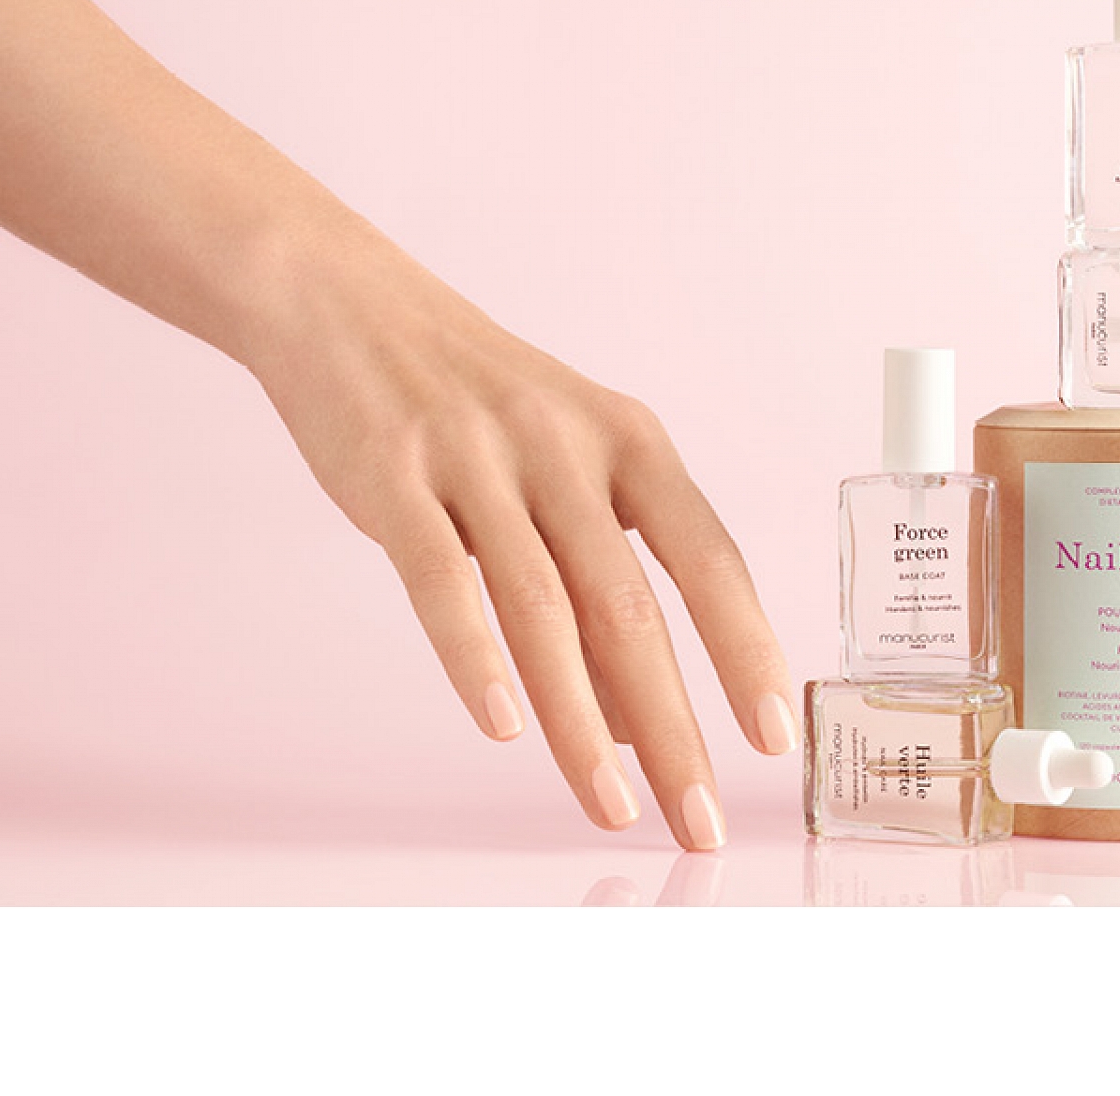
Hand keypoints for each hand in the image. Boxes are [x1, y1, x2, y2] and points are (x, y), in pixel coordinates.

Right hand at [247, 226, 796, 850]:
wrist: (347, 304)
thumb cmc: (475, 404)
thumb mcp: (561, 470)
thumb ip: (599, 583)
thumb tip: (638, 720)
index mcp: (629, 441)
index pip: (709, 558)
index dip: (745, 649)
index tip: (772, 735)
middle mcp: (566, 447)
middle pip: (632, 605)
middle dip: (674, 724)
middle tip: (698, 815)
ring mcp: (479, 459)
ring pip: (544, 608)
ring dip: (581, 722)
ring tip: (612, 805)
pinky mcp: (394, 476)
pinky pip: (441, 578)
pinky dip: (476, 655)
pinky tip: (504, 726)